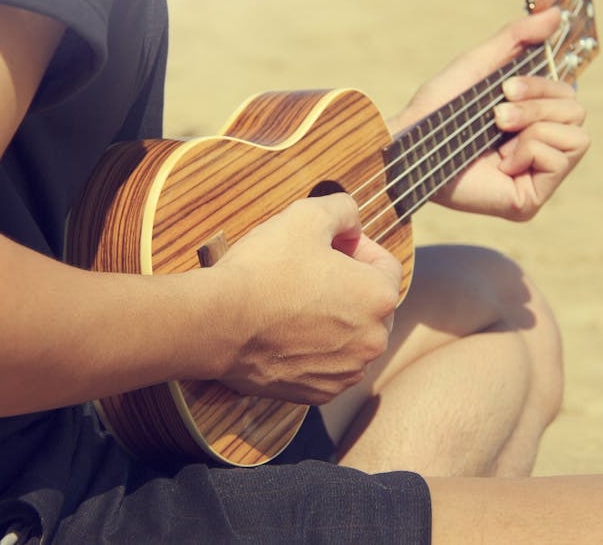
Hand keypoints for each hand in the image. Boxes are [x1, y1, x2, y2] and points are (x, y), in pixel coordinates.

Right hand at [211, 193, 400, 404]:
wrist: (217, 324)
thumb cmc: (262, 269)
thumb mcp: (306, 215)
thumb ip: (343, 209)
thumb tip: (352, 221)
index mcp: (379, 297)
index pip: (385, 265)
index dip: (357, 247)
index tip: (330, 245)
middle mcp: (373, 341)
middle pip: (370, 304)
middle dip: (348, 284)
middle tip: (310, 270)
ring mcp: (346, 372)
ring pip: (350, 336)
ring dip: (332, 318)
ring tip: (294, 301)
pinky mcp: (319, 393)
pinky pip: (327, 365)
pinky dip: (314, 349)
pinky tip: (285, 331)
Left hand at [389, 8, 589, 220]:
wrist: (410, 144)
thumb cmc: (436, 109)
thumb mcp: (479, 65)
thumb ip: (516, 38)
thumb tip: (556, 14)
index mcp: (529, 120)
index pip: (567, 94)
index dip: (543, 85)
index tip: (506, 88)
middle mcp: (537, 148)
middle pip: (576, 110)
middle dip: (536, 105)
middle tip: (497, 115)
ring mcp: (536, 177)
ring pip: (576, 135)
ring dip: (533, 126)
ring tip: (498, 135)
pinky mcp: (530, 200)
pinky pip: (561, 160)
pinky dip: (530, 151)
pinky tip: (502, 163)